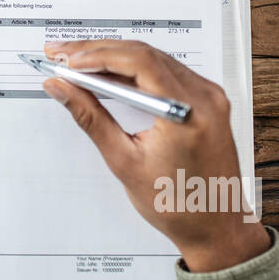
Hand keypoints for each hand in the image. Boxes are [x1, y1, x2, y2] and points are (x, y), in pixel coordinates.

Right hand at [43, 40, 268, 272]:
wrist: (216, 227)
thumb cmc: (179, 204)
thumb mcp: (124, 161)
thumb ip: (91, 118)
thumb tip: (63, 89)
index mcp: (188, 114)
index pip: (138, 63)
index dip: (97, 56)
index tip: (68, 61)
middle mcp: (205, 98)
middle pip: (145, 55)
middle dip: (98, 52)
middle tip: (63, 55)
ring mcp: (210, 96)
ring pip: (154, 58)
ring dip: (114, 57)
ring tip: (78, 62)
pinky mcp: (207, 100)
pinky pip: (166, 71)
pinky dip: (134, 69)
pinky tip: (109, 73)